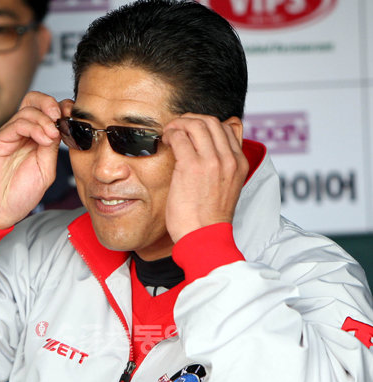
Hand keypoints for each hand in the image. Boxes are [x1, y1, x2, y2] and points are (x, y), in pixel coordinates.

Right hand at [0, 92, 73, 228]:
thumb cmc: (19, 194)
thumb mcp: (45, 170)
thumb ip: (52, 149)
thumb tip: (61, 129)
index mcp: (35, 139)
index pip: (47, 112)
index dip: (62, 109)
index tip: (74, 118)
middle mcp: (22, 134)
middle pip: (34, 101)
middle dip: (51, 103)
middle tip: (61, 117)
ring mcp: (10, 135)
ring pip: (28, 109)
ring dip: (45, 119)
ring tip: (53, 136)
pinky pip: (17, 123)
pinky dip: (34, 127)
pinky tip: (44, 139)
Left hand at [163, 114, 248, 242]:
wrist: (204, 237)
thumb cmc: (209, 218)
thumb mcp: (227, 189)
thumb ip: (224, 169)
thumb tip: (212, 153)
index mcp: (240, 164)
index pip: (229, 127)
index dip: (207, 124)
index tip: (192, 130)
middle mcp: (229, 159)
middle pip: (212, 121)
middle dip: (191, 119)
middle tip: (178, 128)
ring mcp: (211, 161)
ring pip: (197, 124)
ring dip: (179, 124)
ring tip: (170, 133)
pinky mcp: (191, 167)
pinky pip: (180, 137)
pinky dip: (171, 134)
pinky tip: (166, 141)